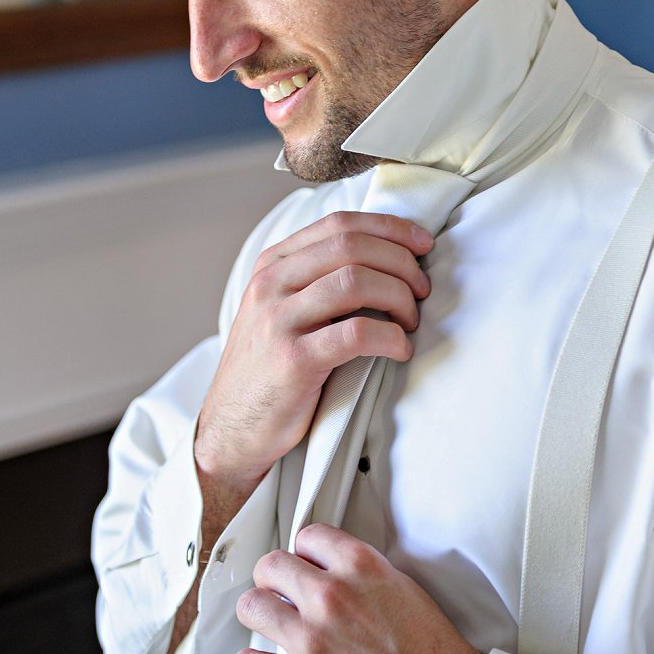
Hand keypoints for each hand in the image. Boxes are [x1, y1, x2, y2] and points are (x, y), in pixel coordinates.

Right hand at [194, 212, 434, 501]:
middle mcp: (270, 284)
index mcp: (272, 265)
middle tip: (423, 289)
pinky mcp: (293, 360)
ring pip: (357, 282)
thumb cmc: (271, 368)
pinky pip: (357, 333)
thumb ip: (319, 278)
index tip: (423, 244)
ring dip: (400, 298)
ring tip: (411, 321)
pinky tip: (400, 349)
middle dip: (402, 263)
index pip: (340, 224)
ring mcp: (278, 321)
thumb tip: (390, 256)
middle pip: (352, 246)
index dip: (391, 229)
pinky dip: (392, 338)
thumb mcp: (282, 309)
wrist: (230, 429)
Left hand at [233, 524, 485, 653]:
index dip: (305, 555)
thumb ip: (364, 577)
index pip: (309, 536)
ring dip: (261, 618)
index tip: (305, 568)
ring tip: (274, 630)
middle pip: (270, 567)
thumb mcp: (406, 592)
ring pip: (251, 608)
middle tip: (281, 597)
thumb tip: (333, 576)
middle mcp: (332, 598)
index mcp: (363, 568)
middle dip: (274, 582)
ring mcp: (310, 642)